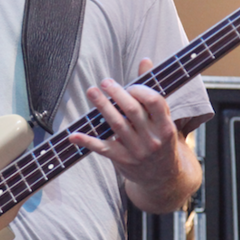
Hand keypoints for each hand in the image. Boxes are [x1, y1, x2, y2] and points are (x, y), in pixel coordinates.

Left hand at [68, 58, 194, 211]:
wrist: (164, 178)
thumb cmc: (161, 141)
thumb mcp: (164, 119)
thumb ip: (152, 90)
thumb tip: (145, 60)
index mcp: (166, 126)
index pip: (155, 102)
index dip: (141, 90)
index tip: (130, 85)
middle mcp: (152, 140)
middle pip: (133, 111)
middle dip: (117, 94)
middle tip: (105, 82)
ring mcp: (137, 152)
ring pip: (116, 126)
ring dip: (102, 107)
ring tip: (92, 92)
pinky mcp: (123, 161)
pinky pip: (103, 149)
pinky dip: (87, 141)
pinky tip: (73, 135)